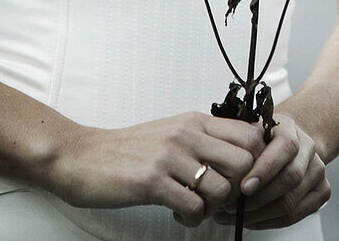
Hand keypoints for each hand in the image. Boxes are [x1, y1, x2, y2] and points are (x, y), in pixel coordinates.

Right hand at [39, 111, 265, 227]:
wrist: (83, 157)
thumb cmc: (129, 149)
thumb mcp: (172, 132)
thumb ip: (204, 138)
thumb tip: (241, 152)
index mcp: (195, 120)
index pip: (250, 134)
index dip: (255, 161)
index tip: (240, 178)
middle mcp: (187, 134)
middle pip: (245, 162)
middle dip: (238, 187)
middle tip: (219, 198)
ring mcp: (170, 156)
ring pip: (221, 188)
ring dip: (213, 208)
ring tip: (195, 206)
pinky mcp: (153, 181)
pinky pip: (194, 207)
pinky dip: (192, 218)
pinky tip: (178, 212)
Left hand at [212, 113, 330, 230]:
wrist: (287, 141)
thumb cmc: (262, 138)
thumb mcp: (250, 131)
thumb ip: (240, 144)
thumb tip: (220, 166)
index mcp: (291, 128)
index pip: (285, 147)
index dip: (265, 169)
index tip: (244, 187)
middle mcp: (309, 148)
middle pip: (291, 178)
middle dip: (258, 198)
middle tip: (232, 207)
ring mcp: (318, 171)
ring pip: (291, 202)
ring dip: (259, 215)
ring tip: (234, 216)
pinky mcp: (322, 191)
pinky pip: (295, 215)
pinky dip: (269, 222)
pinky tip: (251, 220)